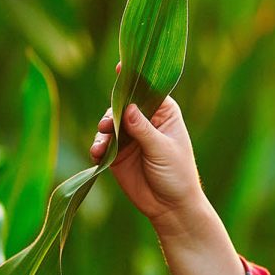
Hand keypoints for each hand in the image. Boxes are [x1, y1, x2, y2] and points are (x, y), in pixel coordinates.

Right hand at [89, 61, 205, 226]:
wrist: (170, 206)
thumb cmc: (177, 174)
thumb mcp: (162, 150)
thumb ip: (143, 129)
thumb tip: (127, 107)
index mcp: (165, 113)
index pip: (149, 90)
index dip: (135, 79)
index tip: (121, 67)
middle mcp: (145, 121)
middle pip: (123, 104)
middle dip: (113, 112)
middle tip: (108, 125)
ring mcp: (130, 137)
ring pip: (109, 123)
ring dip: (103, 131)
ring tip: (104, 145)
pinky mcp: (117, 154)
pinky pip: (102, 144)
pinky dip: (98, 147)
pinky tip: (98, 153)